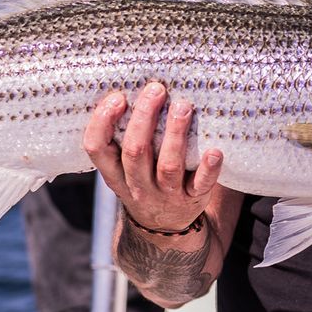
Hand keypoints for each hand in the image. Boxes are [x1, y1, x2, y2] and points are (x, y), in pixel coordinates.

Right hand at [83, 82, 222, 232]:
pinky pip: (201, 185)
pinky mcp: (193, 199)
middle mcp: (137, 185)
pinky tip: (215, 151)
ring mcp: (166, 194)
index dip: (102, 122)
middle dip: (144, 119)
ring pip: (168, 166)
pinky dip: (208, 169)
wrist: (165, 226)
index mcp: (114, 173)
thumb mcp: (124, 167)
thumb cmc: (144, 179)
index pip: (96, 148)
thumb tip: (134, 85)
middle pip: (135, 152)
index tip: (117, 97)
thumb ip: (124, 136)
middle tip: (156, 89)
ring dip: (175, 135)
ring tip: (183, 106)